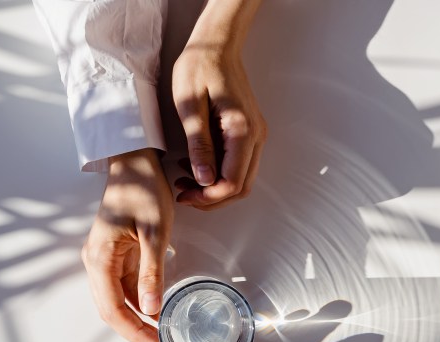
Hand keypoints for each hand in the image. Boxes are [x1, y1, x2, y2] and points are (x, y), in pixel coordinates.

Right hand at [81, 148, 172, 341]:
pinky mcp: (115, 255)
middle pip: (111, 310)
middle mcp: (95, 261)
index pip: (112, 309)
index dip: (134, 332)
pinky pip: (124, 286)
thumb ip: (152, 273)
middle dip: (135, 331)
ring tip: (162, 333)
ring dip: (137, 319)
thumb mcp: (155, 233)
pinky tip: (157, 310)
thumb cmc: (142, 189)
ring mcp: (104, 259)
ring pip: (117, 300)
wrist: (134, 162)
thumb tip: (151, 310)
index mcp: (99, 258)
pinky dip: (139, 302)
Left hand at [172, 0, 266, 210]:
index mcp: (241, 130)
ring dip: (215, 188)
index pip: (232, 182)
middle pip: (241, 187)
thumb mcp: (190, 105)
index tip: (185, 195)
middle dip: (212, 198)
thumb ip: (199, 144)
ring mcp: (255, 135)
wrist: (216, 45)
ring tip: (186, 182)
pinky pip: (239, 165)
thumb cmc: (200, 67)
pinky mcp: (249, 133)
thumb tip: (205, 180)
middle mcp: (255, 136)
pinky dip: (219, 175)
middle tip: (184, 194)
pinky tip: (196, 167)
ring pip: (242, 179)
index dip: (209, 196)